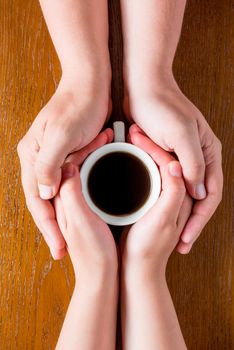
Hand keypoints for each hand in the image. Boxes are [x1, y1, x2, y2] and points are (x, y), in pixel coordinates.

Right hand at [17, 79, 111, 259]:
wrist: (90, 84)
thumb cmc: (78, 106)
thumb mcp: (63, 134)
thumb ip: (49, 163)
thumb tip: (43, 193)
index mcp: (32, 155)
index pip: (37, 198)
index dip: (47, 225)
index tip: (59, 247)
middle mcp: (38, 159)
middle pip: (43, 200)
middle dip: (53, 226)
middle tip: (63, 250)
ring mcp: (51, 157)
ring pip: (54, 194)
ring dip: (63, 215)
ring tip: (71, 238)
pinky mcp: (66, 154)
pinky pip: (68, 181)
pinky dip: (74, 196)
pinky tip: (80, 209)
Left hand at [54, 156, 117, 349]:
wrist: (101, 277)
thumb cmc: (92, 252)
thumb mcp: (80, 221)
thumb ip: (69, 193)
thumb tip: (66, 166)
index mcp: (56, 200)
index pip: (64, 166)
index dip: (82, 150)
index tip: (100, 138)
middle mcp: (62, 198)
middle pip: (72, 164)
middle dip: (88, 148)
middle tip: (107, 135)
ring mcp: (73, 202)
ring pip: (80, 168)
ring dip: (93, 153)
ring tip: (109, 139)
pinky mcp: (85, 206)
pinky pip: (88, 177)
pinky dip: (97, 164)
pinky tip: (109, 159)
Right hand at [122, 125, 192, 270]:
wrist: (136, 269)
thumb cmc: (147, 248)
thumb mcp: (162, 221)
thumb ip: (174, 193)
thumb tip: (177, 165)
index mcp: (184, 198)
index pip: (173, 163)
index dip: (155, 147)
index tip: (137, 135)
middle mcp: (178, 196)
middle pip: (166, 161)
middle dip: (151, 145)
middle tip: (133, 132)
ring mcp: (165, 198)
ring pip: (158, 166)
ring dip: (146, 152)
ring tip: (132, 139)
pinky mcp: (153, 202)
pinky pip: (150, 175)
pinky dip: (141, 163)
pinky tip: (130, 158)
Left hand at [124, 78, 222, 252]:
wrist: (141, 87)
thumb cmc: (160, 107)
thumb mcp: (181, 135)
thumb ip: (194, 164)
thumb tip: (201, 194)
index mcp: (208, 153)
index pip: (210, 195)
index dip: (200, 220)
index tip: (186, 239)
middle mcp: (199, 158)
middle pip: (200, 199)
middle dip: (192, 223)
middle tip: (180, 246)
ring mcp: (183, 158)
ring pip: (186, 194)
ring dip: (181, 215)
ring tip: (170, 236)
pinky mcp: (166, 157)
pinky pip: (170, 184)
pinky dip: (167, 201)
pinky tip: (158, 213)